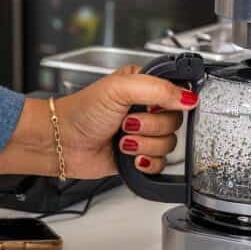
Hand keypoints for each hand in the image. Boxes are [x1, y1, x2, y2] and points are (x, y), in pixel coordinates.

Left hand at [0, 66, 197, 178]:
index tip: (152, 106)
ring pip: (170, 144)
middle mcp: (147, 108)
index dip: (171, 102)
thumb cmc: (82, 112)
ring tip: (123, 139)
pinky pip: (162, 164)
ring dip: (145, 144)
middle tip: (128, 123)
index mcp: (145, 85)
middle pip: (176, 121)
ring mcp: (144, 133)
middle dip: (151, 126)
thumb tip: (189, 98)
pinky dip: (147, 162)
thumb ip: (159, 89)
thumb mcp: (120, 88)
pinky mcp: (140, 155)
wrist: (61, 142)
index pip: (178, 92)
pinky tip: (131, 156)